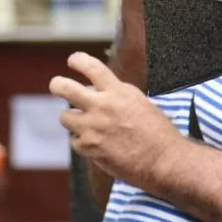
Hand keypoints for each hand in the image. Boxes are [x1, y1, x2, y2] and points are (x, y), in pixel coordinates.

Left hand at [49, 52, 182, 190]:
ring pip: (65, 117)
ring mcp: (94, 127)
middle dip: (57, 84)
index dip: (78, 60)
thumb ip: (118, 95)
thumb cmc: (159, 133)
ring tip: (85, 124)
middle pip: (65, 88)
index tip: (72, 60)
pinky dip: (82, 143)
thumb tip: (96, 91)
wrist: (164, 161)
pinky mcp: (90, 148)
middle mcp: (103, 107)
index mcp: (119, 92)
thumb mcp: (140, 103)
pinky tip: (96, 145)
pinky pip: (74, 141)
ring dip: (72, 119)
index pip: (92, 67)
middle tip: (56, 85)